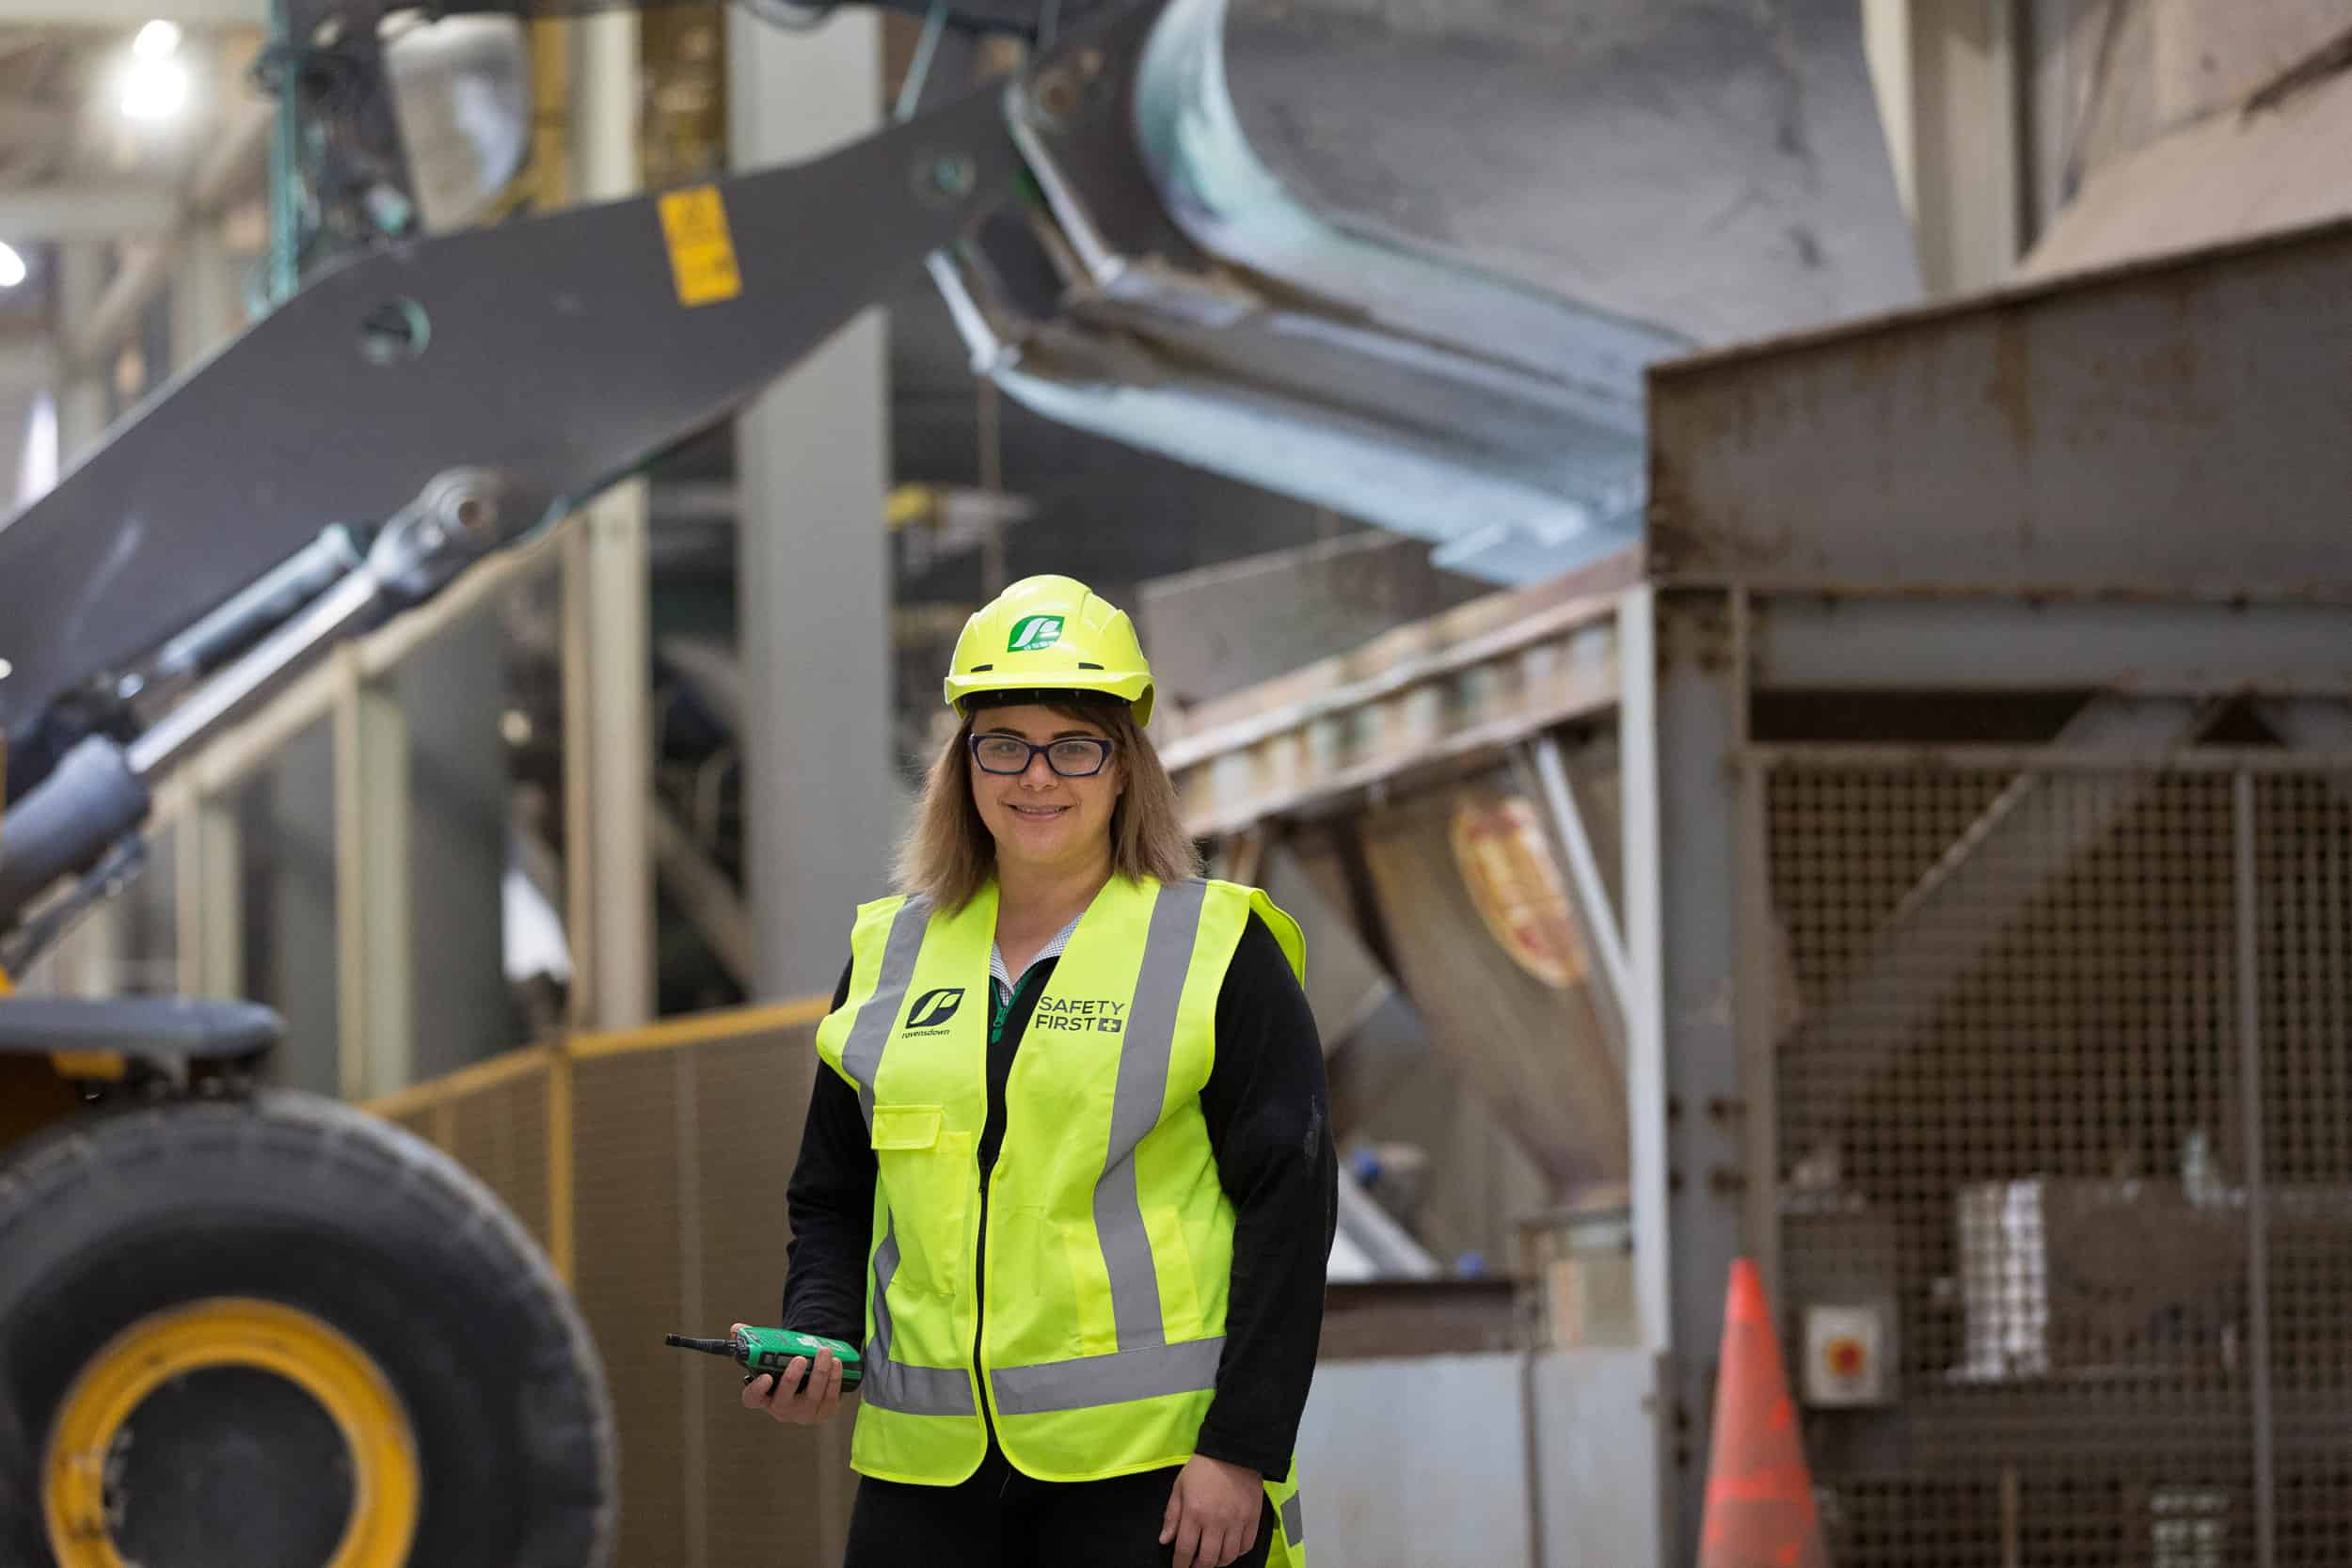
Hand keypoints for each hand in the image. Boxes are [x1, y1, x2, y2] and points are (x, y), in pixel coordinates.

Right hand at [734, 1322, 844, 1425]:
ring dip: (819, 1373)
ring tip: (824, 1352)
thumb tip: (737, 1329)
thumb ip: (754, 1343)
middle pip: (784, 1400)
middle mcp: (781, 1409)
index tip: (765, 1376)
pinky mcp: (823, 1411)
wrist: (811, 1383)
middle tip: (800, 1359)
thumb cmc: (786, 1370)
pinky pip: (830, 1397)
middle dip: (792, 1379)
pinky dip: (834, 1379)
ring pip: (811, 1397)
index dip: (757, 1390)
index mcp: (764, 1397)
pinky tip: (836, 1363)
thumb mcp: (771, 1358)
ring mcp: (803, 1413)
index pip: (752, 1399)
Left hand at [1160, 1453, 1261, 1567]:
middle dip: (1199, 1567)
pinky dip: (1237, 1553)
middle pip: (1208, 1559)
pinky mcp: (1253, 1518)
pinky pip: (1246, 1546)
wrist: (1233, 1451)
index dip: (1180, 1565)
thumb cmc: (1202, 1469)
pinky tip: (1229, 1549)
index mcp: (1195, 1512)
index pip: (1185, 1550)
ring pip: (1228, 1556)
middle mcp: (1216, 1521)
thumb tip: (1165, 1540)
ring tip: (1212, 1559)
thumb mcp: (1180, 1487)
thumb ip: (1172, 1515)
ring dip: (1218, 1563)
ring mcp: (1237, 1521)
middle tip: (1195, 1566)